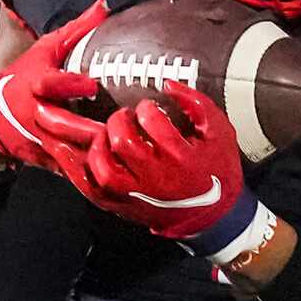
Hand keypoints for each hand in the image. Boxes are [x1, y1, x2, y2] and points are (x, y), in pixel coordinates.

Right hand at [0, 0, 108, 173]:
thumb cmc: (21, 77)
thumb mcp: (44, 50)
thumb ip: (76, 30)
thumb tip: (104, 5)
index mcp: (35, 84)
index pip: (50, 84)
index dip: (69, 84)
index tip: (91, 84)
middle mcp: (37, 115)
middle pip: (62, 125)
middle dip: (88, 131)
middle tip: (119, 128)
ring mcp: (41, 141)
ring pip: (68, 155)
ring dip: (93, 159)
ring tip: (123, 159)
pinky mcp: (46, 161)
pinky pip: (70, 173)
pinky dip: (90, 179)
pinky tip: (116, 182)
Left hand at [60, 84, 246, 243]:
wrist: (214, 216)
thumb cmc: (217, 169)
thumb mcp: (220, 132)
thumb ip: (197, 103)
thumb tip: (168, 84)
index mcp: (181, 157)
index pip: (152, 121)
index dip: (147, 108)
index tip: (149, 108)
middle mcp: (156, 177)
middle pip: (122, 141)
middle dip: (119, 120)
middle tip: (124, 117)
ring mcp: (136, 194)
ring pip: (102, 166)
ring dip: (98, 143)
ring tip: (105, 134)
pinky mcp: (122, 205)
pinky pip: (91, 187)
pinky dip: (80, 167)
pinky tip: (80, 151)